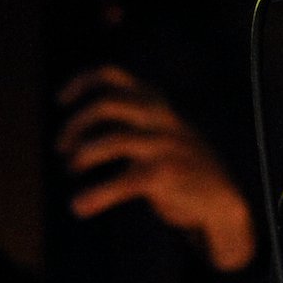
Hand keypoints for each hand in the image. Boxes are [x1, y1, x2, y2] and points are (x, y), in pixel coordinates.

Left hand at [55, 66, 256, 272]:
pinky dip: (95, 195)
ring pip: (112, 139)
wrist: (222, 198)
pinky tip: (79, 206)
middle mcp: (159, 118)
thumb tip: (76, 131)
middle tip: (61, 147)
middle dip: (75, 124)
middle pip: (107, 103)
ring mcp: (163, 145)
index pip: (112, 76)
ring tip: (70, 171)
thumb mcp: (161, 131)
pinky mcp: (164, 175)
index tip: (61, 101)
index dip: (81, 83)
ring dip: (81, 156)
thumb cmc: (182, 164)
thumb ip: (130, 121)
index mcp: (156, 104)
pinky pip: (121, 181)